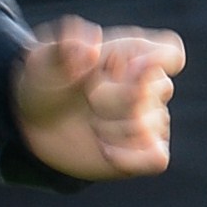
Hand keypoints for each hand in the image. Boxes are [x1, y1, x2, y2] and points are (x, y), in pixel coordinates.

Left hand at [13, 16, 184, 180]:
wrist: (34, 122)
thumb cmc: (47, 82)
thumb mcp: (43, 59)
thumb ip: (63, 48)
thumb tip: (91, 47)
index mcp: (134, 52)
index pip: (171, 53)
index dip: (153, 61)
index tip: (120, 66)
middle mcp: (149, 84)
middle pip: (154, 90)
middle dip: (112, 97)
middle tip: (88, 96)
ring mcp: (150, 120)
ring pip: (146, 126)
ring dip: (109, 127)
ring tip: (91, 122)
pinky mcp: (144, 153)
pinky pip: (156, 159)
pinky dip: (130, 158)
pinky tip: (105, 149)